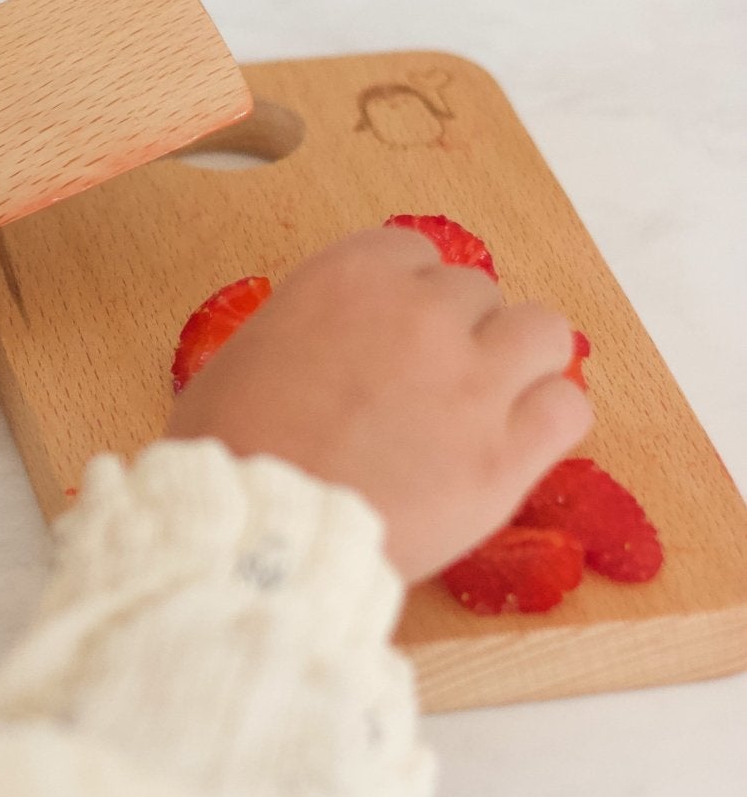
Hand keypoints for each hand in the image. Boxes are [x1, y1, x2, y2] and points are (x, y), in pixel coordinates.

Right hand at [167, 226, 592, 581]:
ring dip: (517, 362)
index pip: (411, 255)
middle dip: (454, 335)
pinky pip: (568, 407)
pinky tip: (516, 444)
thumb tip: (329, 348)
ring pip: (541, 332)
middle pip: (474, 293)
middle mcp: (420, 313)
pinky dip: (548, 420)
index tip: (392, 336)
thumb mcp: (244, 360)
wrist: (256, 541)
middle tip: (427, 389)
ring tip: (487, 406)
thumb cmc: (228, 457)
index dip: (405, 299)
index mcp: (348, 279)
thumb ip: (306, 331)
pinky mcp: (507, 453)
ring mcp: (472, 380)